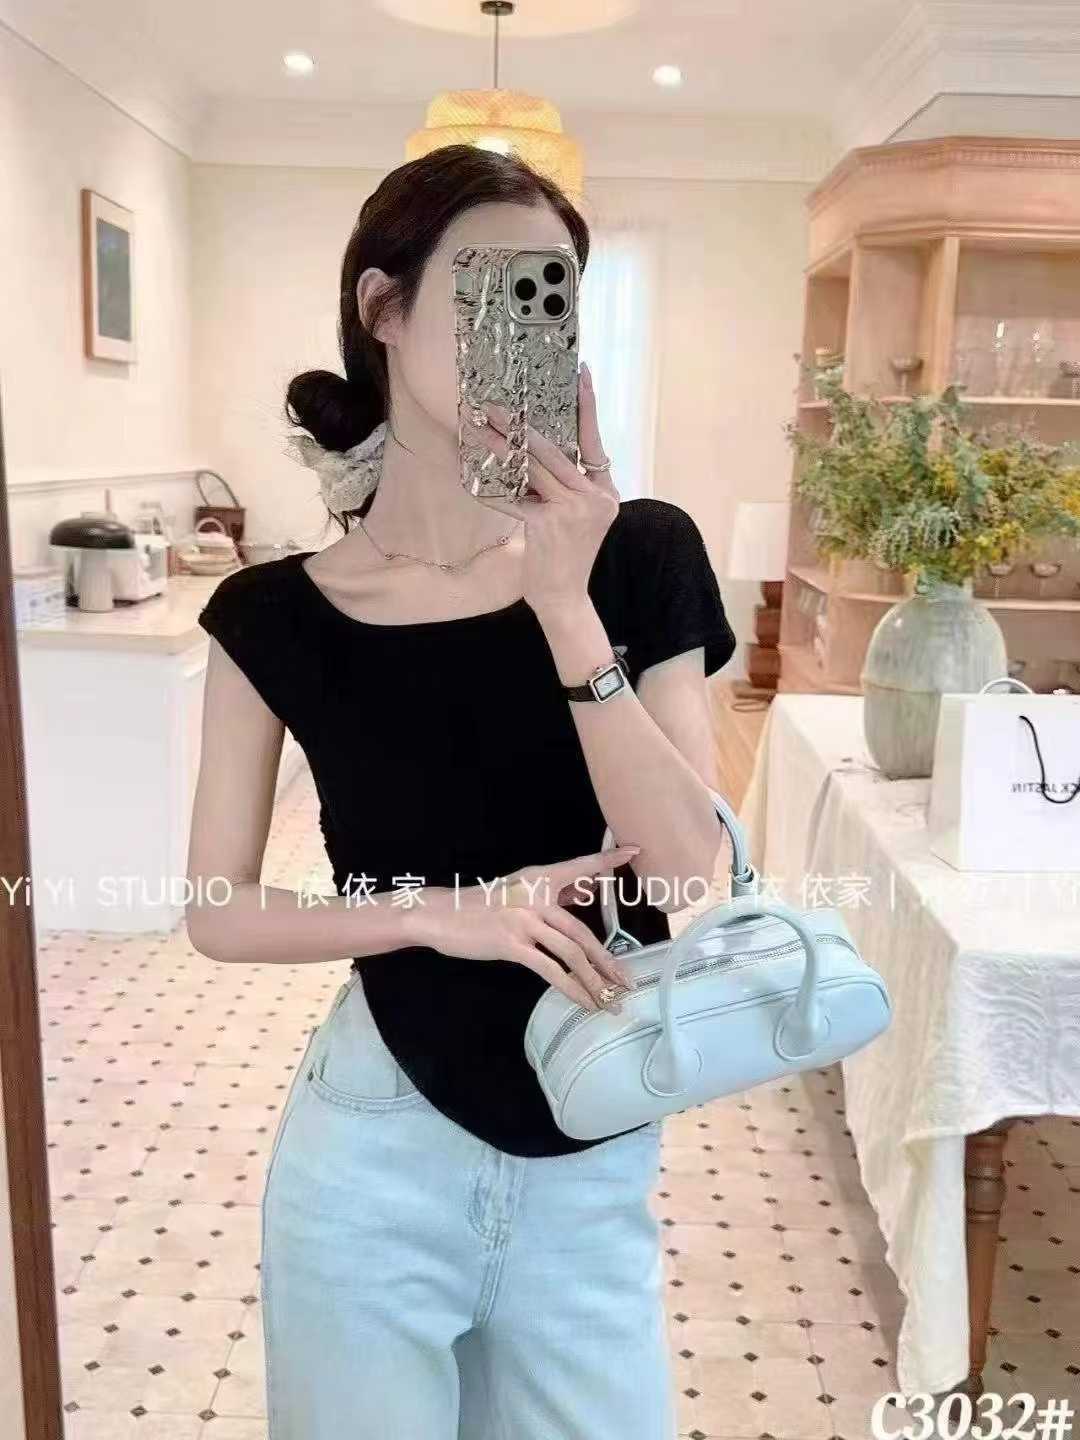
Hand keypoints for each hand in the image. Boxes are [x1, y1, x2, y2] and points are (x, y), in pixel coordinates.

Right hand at [407, 844, 640, 1011]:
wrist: (439, 914)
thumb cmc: (479, 904)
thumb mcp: (518, 889)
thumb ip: (550, 891)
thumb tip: (583, 890)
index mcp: (539, 877)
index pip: (580, 867)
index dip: (608, 860)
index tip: (634, 851)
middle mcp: (536, 896)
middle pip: (582, 931)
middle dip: (609, 961)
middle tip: (628, 980)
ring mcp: (524, 921)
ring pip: (571, 953)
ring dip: (595, 981)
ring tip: (612, 1000)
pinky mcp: (512, 944)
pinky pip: (550, 970)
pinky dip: (572, 988)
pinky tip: (584, 1001)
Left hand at [462, 362, 619, 619]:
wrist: (565, 598)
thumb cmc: (566, 556)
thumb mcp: (577, 517)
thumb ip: (566, 487)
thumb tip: (535, 453)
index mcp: (606, 491)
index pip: (594, 441)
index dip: (587, 406)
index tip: (581, 373)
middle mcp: (595, 497)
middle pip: (556, 449)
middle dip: (523, 425)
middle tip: (497, 404)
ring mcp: (575, 510)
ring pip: (535, 467)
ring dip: (503, 446)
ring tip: (480, 428)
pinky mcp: (551, 524)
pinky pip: (516, 498)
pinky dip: (493, 487)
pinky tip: (474, 475)